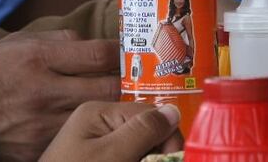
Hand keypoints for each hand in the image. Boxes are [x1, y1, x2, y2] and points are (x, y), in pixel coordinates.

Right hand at [0, 30, 119, 161]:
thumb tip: (91, 44)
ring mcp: (43, 124)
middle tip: (134, 80)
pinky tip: (93, 125)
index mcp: (38, 58)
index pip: (97, 54)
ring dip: (112, 109)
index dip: (119, 53)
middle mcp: (44, 90)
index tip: (126, 54)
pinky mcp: (39, 148)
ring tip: (119, 102)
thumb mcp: (17, 42)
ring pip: (97, 117)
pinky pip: (75, 137)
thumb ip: (57, 40)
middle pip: (107, 88)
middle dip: (126, 84)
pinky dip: (88, 131)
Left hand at [40, 102, 182, 161]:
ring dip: (144, 153)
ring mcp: (92, 141)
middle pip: (142, 127)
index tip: (176, 157)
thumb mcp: (110, 156)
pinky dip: (130, 156)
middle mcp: (94, 121)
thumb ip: (141, 131)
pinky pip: (120, 151)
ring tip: (145, 158)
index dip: (167, 136)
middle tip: (159, 158)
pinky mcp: (90, 155)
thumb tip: (173, 111)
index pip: (147, 113)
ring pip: (134, 143)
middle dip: (156, 146)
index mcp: (97, 111)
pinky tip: (132, 159)